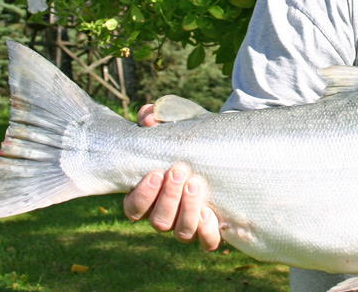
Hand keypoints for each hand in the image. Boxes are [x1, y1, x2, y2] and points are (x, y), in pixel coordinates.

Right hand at [123, 105, 221, 249]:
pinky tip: (210, 212)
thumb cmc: (191, 135)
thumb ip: (158, 115)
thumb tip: (148, 118)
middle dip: (168, 197)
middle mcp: (166, 214)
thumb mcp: (177, 120)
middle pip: (158, 220)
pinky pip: (206, 242)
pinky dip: (206, 231)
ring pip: (180, 231)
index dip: (141, 196)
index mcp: (150, 194)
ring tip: (195, 184)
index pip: (134, 209)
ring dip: (187, 209)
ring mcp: (189, 223)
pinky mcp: (212, 227)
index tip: (155, 173)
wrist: (224, 143)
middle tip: (179, 171)